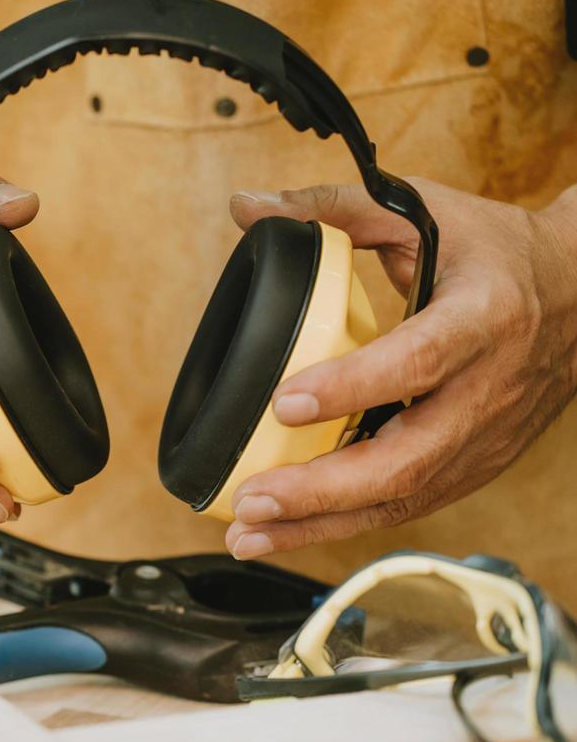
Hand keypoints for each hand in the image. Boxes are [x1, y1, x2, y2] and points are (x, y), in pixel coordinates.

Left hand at [222, 179, 576, 559]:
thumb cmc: (494, 252)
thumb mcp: (423, 210)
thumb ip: (332, 208)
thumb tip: (246, 208)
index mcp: (483, 317)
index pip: (417, 361)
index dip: (353, 387)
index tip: (285, 402)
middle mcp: (488, 389)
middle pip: (408, 458)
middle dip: (322, 489)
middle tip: (251, 499)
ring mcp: (484, 437)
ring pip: (404, 497)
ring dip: (321, 524)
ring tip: (248, 533)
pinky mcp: (475, 465)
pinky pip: (408, 505)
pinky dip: (344, 524)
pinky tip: (287, 532)